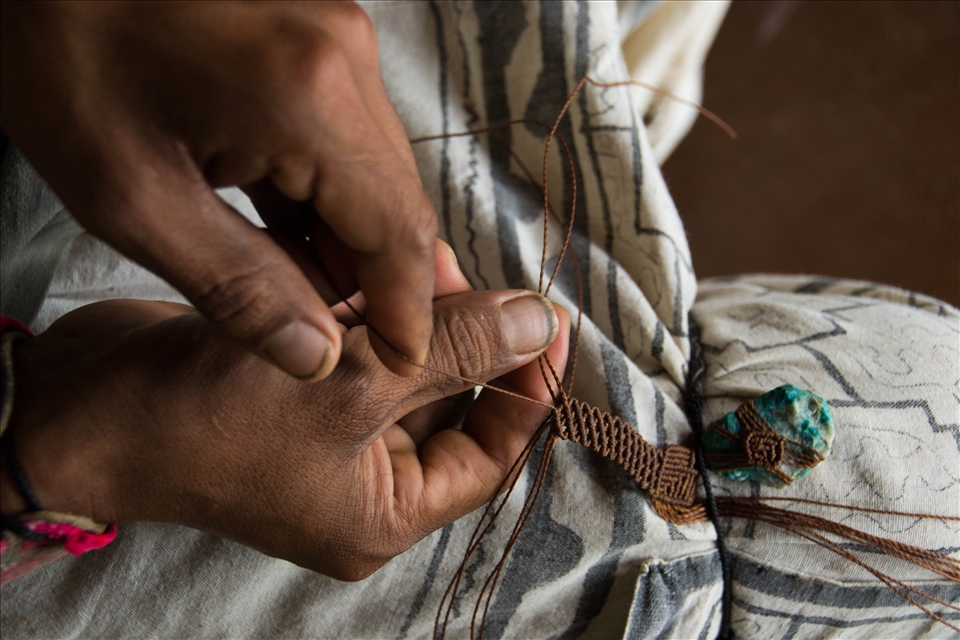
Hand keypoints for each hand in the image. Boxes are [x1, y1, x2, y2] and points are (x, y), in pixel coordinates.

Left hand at [0, 1, 435, 379]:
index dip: (408, 310)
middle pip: (398, 201)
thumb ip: (236, 287)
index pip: (399, 231)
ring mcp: (334, 39)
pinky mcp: (315, 37)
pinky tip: (293, 233)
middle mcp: (342, 57)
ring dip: (350, 240)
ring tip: (305, 293)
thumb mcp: (130, 195)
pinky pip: (347, 137)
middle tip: (343, 340)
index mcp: (307, 97)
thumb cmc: (58, 46)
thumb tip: (311, 352)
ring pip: (376, 172)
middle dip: (376, 280)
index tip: (403, 360)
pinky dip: (328, 194)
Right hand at [0, 256, 568, 578]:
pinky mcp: (299, 392)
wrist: (83, 406)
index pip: (491, 453)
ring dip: (422, 315)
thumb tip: (538, 325)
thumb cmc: (208, 420)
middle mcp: (364, 479)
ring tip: (431, 257)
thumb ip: (453, 352)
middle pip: (452, 404)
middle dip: (471, 336)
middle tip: (484, 274)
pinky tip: (384, 266)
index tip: (551, 323)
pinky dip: (376, 312)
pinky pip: (361, 351)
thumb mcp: (350, 386)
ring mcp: (329, 435)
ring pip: (406, 370)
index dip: (529, 388)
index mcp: (386, 510)